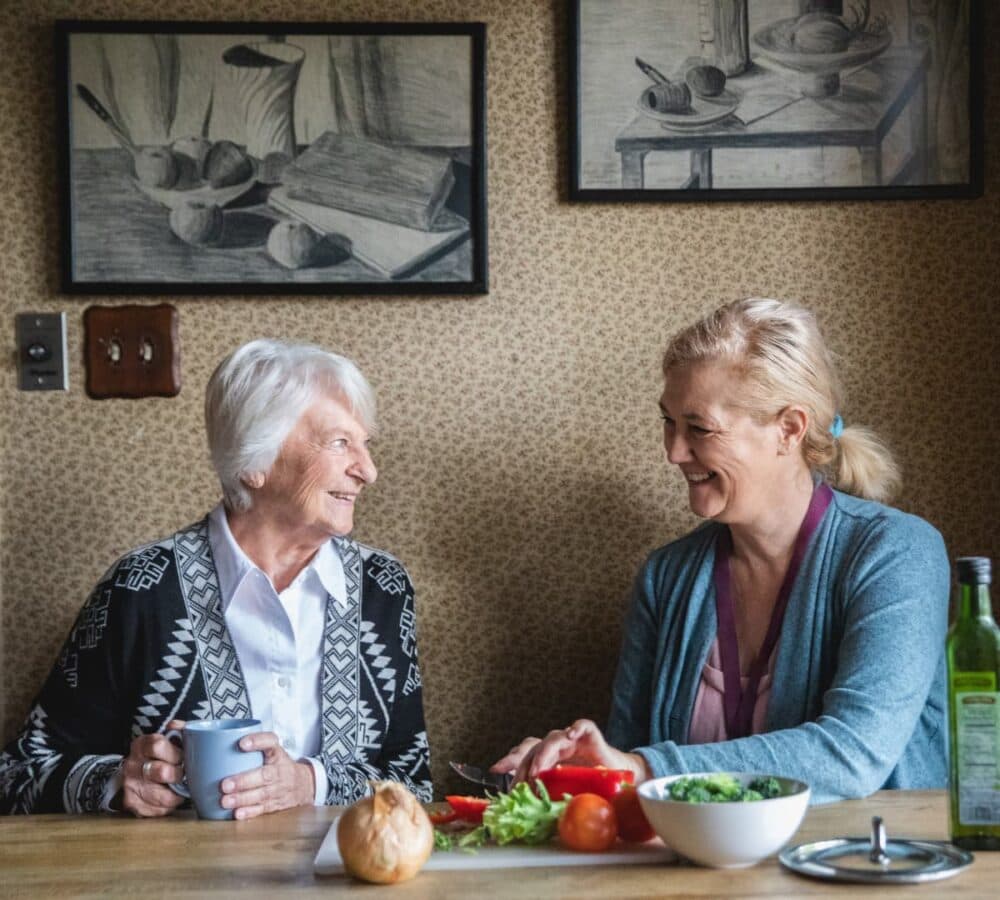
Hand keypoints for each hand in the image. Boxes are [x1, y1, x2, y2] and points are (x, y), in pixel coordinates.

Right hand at [119, 718, 185, 816]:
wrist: (132, 775)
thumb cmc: (157, 756)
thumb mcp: (165, 739)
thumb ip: (178, 731)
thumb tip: (184, 728)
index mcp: (141, 745)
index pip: (157, 745)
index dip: (176, 753)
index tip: (183, 757)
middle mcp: (131, 765)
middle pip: (161, 772)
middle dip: (179, 775)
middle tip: (184, 775)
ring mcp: (130, 786)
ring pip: (163, 796)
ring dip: (177, 793)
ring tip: (180, 787)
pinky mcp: (132, 804)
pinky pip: (158, 810)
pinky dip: (170, 806)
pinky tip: (170, 797)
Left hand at [219, 732, 315, 819]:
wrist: (304, 784)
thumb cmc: (279, 765)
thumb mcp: (272, 751)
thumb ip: (251, 748)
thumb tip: (214, 746)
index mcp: (277, 753)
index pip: (271, 742)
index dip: (258, 741)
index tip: (242, 743)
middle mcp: (280, 770)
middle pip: (264, 775)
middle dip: (243, 781)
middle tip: (224, 784)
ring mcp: (280, 788)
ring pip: (262, 794)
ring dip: (242, 799)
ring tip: (225, 801)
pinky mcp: (277, 804)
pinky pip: (264, 808)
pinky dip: (250, 812)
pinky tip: (237, 814)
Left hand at [491, 719, 651, 785]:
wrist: (618, 778)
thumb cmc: (590, 784)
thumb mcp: (565, 791)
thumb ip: (549, 794)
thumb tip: (526, 813)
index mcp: (547, 757)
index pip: (524, 754)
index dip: (509, 760)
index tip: (495, 770)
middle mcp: (556, 745)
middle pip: (534, 746)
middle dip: (525, 763)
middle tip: (523, 781)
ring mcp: (572, 738)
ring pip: (553, 738)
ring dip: (544, 754)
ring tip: (539, 770)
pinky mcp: (589, 734)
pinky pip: (582, 726)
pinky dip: (576, 729)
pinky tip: (572, 735)